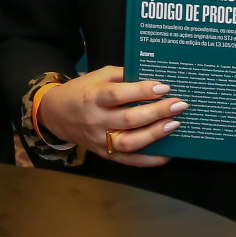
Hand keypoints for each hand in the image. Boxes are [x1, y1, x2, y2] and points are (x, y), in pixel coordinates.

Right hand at [34, 65, 185, 166]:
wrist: (56, 114)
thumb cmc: (82, 91)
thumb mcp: (97, 76)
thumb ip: (122, 76)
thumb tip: (152, 77)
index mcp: (93, 97)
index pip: (119, 95)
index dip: (142, 91)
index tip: (164, 87)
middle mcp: (96, 120)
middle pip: (129, 119)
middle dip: (157, 112)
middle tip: (179, 105)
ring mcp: (100, 140)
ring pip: (130, 142)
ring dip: (155, 134)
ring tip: (175, 124)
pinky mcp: (105, 154)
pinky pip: (130, 160)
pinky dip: (150, 159)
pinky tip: (168, 153)